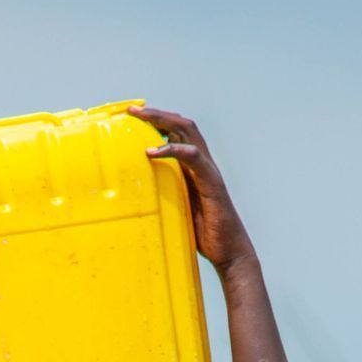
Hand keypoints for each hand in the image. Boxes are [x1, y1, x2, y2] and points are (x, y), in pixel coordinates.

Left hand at [132, 105, 252, 271]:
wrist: (230, 251)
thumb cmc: (204, 234)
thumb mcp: (177, 208)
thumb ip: (164, 194)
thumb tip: (137, 194)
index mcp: (194, 166)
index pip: (177, 132)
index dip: (157, 121)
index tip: (132, 116)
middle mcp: (202, 163)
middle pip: (181, 124)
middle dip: (156, 113)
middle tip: (131, 109)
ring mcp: (208, 170)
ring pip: (188, 132)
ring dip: (163, 120)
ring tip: (141, 118)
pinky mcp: (212, 182)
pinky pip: (193, 157)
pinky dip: (173, 149)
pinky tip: (152, 151)